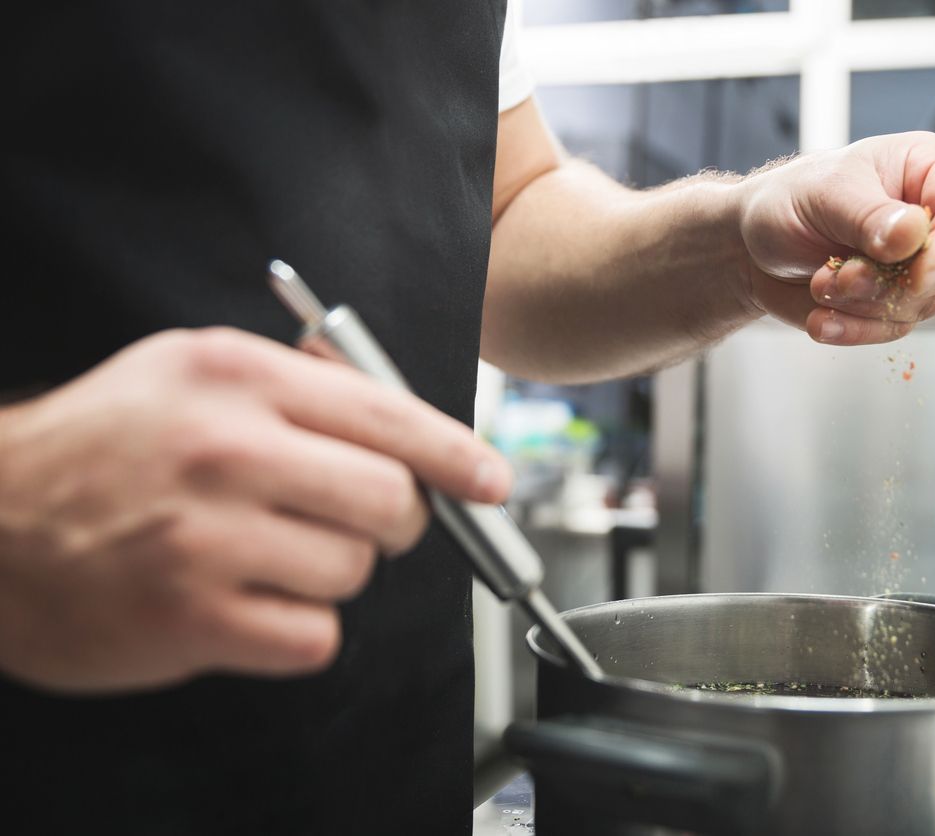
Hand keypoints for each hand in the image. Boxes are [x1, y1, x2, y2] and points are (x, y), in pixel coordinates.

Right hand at [0, 328, 510, 692]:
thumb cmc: (98, 446)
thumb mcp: (187, 372)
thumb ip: (296, 381)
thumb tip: (399, 405)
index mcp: (234, 377)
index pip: (387, 415)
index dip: (457, 454)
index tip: (492, 481)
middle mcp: (224, 450)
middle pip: (391, 503)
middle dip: (396, 522)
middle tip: (362, 523)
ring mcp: (205, 538)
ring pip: (354, 572)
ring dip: (333, 574)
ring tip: (269, 556)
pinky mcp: (191, 619)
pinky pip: (313, 636)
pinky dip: (299, 628)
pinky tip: (249, 602)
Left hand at [738, 131, 934, 344]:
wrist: (752, 243)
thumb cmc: (788, 199)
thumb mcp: (824, 195)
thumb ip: (869, 217)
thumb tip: (913, 235)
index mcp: (926, 169)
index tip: (918, 276)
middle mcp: (930, 219)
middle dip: (888, 285)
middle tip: (840, 276)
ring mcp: (914, 265)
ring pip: (918, 306)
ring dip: (863, 307)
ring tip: (820, 285)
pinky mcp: (892, 302)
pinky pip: (890, 329)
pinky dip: (853, 329)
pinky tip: (822, 320)